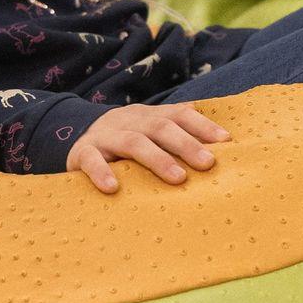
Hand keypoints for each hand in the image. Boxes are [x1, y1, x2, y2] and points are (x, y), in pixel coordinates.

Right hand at [66, 104, 228, 191]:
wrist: (77, 141)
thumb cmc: (125, 144)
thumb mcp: (149, 134)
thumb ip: (176, 137)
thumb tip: (219, 146)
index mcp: (149, 116)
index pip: (179, 114)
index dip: (202, 125)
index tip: (225, 141)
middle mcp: (130, 120)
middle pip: (161, 127)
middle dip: (187, 144)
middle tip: (208, 163)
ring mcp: (105, 135)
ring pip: (133, 142)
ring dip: (158, 159)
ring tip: (178, 179)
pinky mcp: (82, 153)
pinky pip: (91, 161)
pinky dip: (102, 172)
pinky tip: (113, 188)